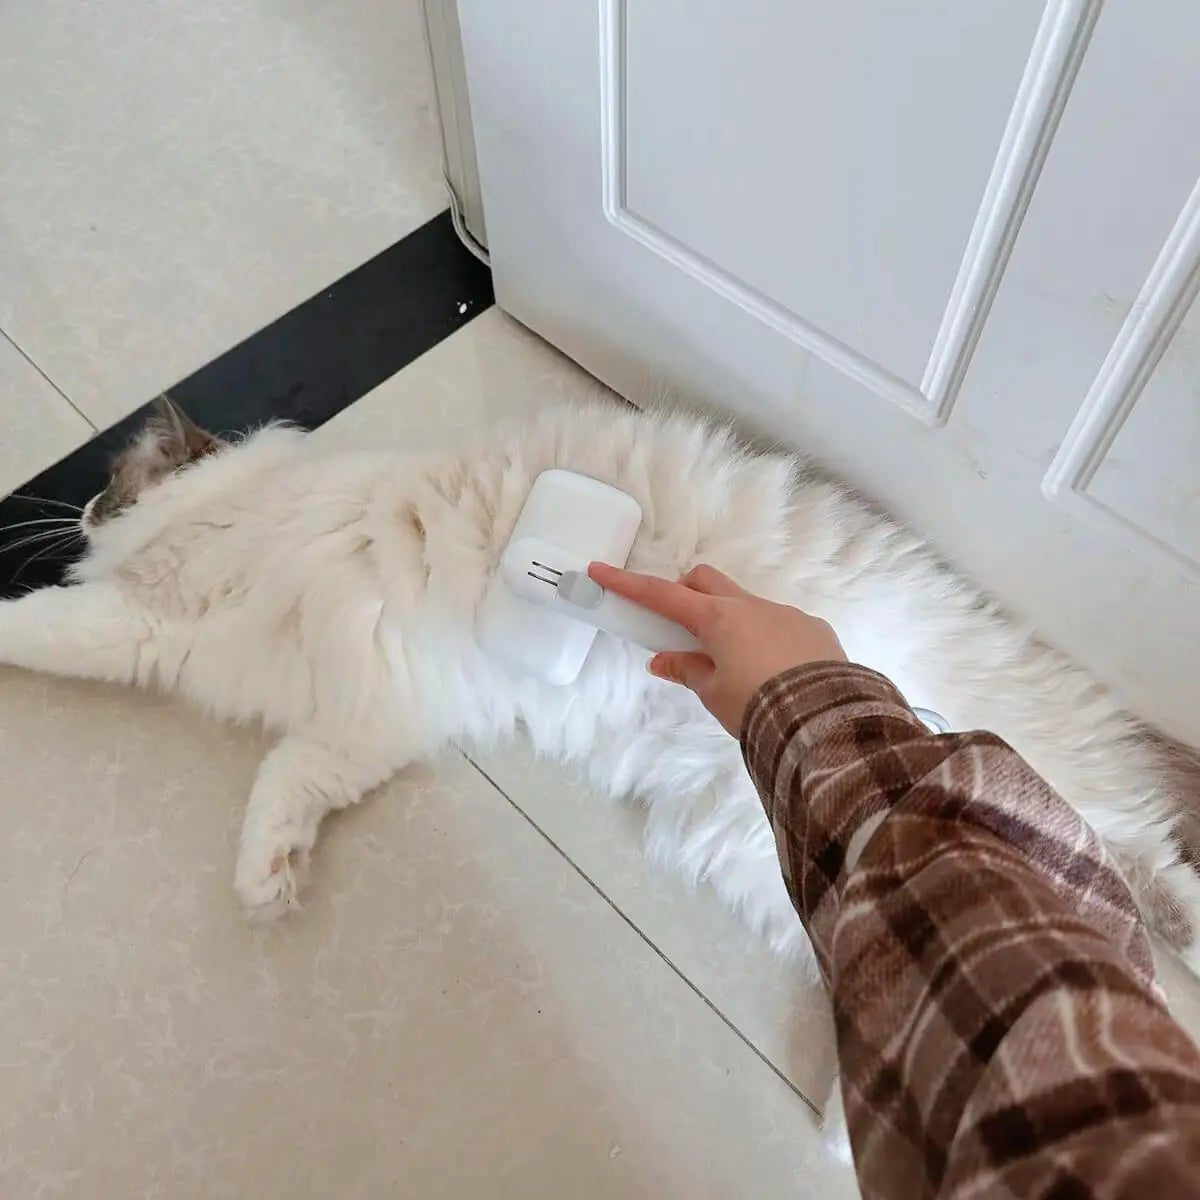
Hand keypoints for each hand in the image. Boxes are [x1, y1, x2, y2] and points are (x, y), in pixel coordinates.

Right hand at [589, 562, 846, 735]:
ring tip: (737, 667)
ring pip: (746, 604)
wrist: (825, 719)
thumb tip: (664, 660)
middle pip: (705, 581)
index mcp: (718, 619)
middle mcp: (751, 606)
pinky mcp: (814, 629)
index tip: (599, 570)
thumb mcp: (714, 694)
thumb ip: (688, 670)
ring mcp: (786, 614)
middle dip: (686, 594)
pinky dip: (766, 639)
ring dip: (731, 623)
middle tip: (681, 627)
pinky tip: (776, 674)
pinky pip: (780, 625)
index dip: (628, 585)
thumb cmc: (758, 706)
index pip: (662, 596)